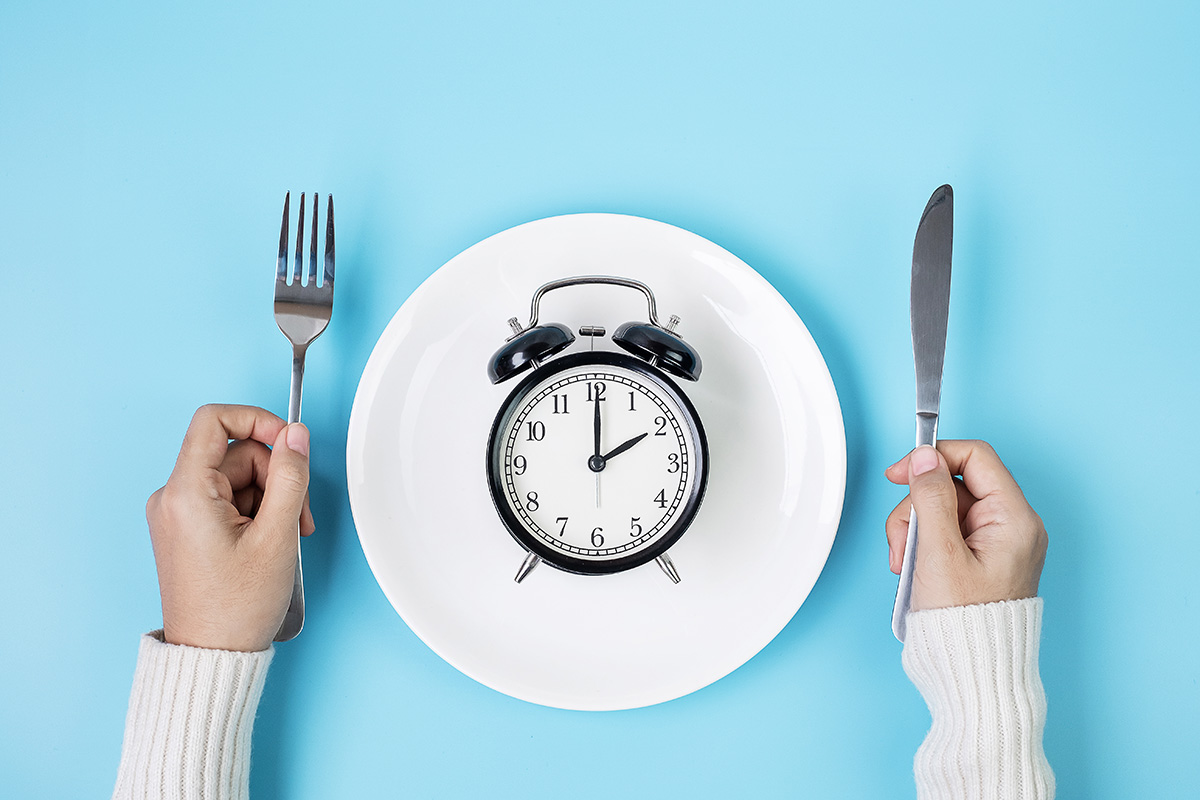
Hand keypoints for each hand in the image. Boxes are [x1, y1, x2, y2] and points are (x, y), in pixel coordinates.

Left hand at [145, 405, 315, 651]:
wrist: (213, 656)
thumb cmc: (236, 608)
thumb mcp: (278, 536)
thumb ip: (291, 476)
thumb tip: (296, 435)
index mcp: (186, 492)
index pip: (214, 420)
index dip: (258, 420)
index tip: (289, 441)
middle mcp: (173, 497)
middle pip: (235, 453)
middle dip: (276, 476)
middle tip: (299, 516)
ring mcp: (178, 514)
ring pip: (237, 478)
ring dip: (270, 498)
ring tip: (286, 538)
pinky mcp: (188, 529)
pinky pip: (228, 499)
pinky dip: (256, 513)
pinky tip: (270, 542)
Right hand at [885, 440, 1046, 610]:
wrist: (973, 671)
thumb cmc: (964, 623)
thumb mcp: (938, 552)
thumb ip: (929, 497)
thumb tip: (924, 457)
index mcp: (1014, 519)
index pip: (975, 457)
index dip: (933, 457)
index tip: (899, 472)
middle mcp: (1011, 526)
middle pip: (952, 485)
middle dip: (916, 508)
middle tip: (901, 541)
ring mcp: (995, 542)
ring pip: (942, 508)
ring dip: (913, 529)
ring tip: (905, 563)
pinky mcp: (979, 557)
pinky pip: (945, 531)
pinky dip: (922, 544)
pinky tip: (913, 568)